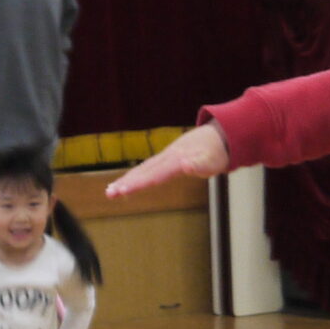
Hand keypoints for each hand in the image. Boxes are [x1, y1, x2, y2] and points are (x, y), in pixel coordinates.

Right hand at [107, 123, 228, 197]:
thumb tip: (187, 165)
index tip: (122, 191)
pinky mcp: (166, 159)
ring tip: (110, 191)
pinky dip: (134, 176)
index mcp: (176, 160)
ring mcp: (166, 157)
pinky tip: (125, 183)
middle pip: (143, 171)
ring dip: (126, 180)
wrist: (220, 135)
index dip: (138, 183)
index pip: (154, 174)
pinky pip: (147, 169)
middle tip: (109, 194)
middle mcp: (168, 157)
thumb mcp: (212, 160)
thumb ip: (199, 163)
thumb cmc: (217, 152)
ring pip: (142, 169)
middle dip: (126, 183)